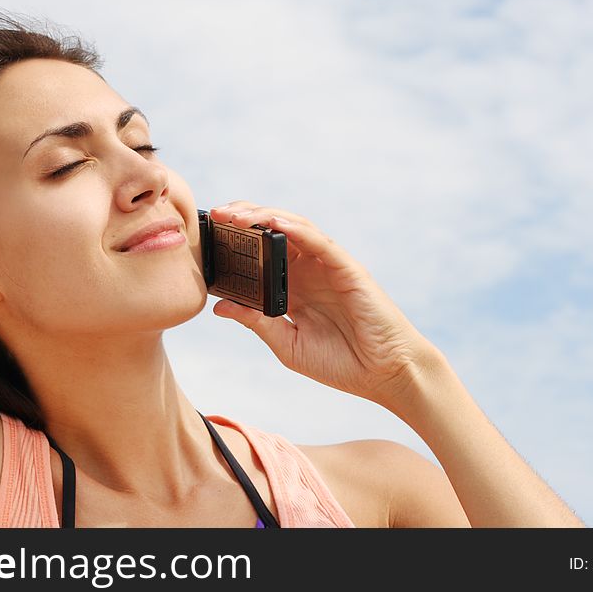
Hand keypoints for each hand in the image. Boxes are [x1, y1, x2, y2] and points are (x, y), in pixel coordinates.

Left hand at [208, 201, 437, 408]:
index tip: (206, 235)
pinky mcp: (347, 268)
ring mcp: (328, 267)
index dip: (234, 241)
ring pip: (293, 228)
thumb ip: (257, 322)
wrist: (386, 376)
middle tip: (216, 214)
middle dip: (243, 218)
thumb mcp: (287, 345)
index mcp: (293, 288)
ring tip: (235, 215)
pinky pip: (318, 242)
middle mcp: (308, 271)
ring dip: (263, 216)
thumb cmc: (341, 364)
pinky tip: (273, 223)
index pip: (259, 254)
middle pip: (272, 232)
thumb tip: (219, 306)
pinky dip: (295, 229)